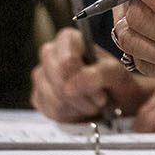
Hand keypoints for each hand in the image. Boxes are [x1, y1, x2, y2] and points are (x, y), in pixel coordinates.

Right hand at [29, 28, 151, 123]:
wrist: (113, 98)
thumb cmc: (114, 80)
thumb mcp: (116, 73)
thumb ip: (98, 74)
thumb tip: (72, 86)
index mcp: (68, 39)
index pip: (66, 61)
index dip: (82, 80)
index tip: (100, 91)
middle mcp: (50, 52)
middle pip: (58, 81)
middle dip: (82, 96)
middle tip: (99, 100)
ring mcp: (41, 74)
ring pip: (52, 98)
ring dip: (77, 107)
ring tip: (91, 104)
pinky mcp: (38, 96)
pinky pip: (48, 110)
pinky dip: (68, 115)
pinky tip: (79, 109)